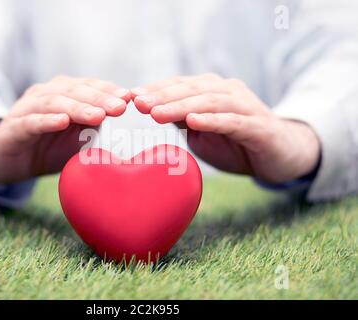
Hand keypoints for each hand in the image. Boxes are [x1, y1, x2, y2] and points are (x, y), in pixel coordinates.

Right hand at [0, 76, 130, 183]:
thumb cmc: (49, 147)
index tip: (129, 97)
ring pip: (54, 102)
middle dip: (99, 98)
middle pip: (74, 91)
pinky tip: (62, 121)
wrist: (11, 161)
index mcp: (64, 93)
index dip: (109, 90)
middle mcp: (46, 94)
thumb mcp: (77, 139)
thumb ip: (96, 130)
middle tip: (119, 107)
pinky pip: (31, 121)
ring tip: (97, 115)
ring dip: (77, 107)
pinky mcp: (13, 127)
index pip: (89, 86)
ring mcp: (27, 109)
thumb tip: (127, 130)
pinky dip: (46, 120)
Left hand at [132, 74, 320, 183]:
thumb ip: (182, 119)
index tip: (130, 97)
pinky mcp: (258, 126)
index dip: (155, 89)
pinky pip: (233, 121)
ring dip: (180, 106)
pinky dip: (212, 120)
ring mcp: (245, 106)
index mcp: (212, 91)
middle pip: (191, 89)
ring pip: (209, 101)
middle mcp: (228, 91)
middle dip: (162, 95)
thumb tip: (152, 111)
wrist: (279, 155)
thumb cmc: (236, 143)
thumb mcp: (202, 131)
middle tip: (137, 103)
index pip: (179, 85)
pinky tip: (193, 121)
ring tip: (156, 113)